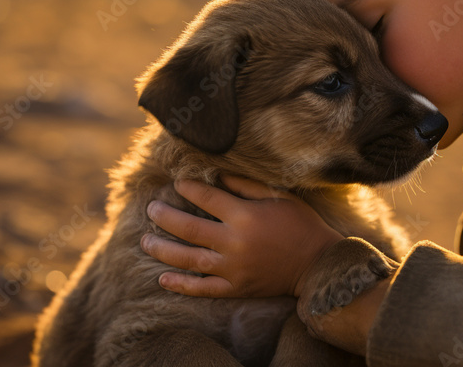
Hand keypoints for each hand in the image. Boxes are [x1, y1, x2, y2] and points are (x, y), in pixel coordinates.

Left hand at [141, 175, 343, 298]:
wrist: (317, 263)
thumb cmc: (301, 224)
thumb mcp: (279, 197)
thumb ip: (246, 185)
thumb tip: (216, 173)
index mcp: (245, 215)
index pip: (206, 197)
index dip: (188, 188)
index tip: (177, 184)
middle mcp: (235, 242)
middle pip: (188, 228)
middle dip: (164, 217)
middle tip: (151, 210)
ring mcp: (233, 268)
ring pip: (188, 259)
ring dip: (162, 250)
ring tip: (145, 241)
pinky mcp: (236, 287)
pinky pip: (202, 289)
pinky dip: (181, 285)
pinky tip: (163, 278)